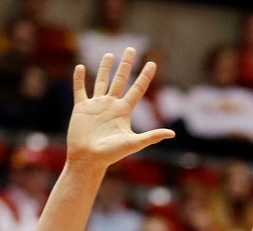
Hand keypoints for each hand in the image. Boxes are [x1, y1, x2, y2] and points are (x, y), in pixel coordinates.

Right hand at [66, 47, 174, 169]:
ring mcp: (96, 106)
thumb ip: (152, 136)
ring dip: (105, 68)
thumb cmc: (111, 154)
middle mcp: (111, 105)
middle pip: (121, 80)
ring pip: (101, 82)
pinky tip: (80, 67)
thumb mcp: (133, 143)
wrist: (88, 159)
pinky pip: (80, 90)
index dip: (145, 76)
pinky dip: (79, 79)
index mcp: (124, 111)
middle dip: (126, 65)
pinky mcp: (81, 108)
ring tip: (110, 55)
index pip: (137, 89)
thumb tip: (172, 134)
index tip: (152, 63)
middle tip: (131, 49)